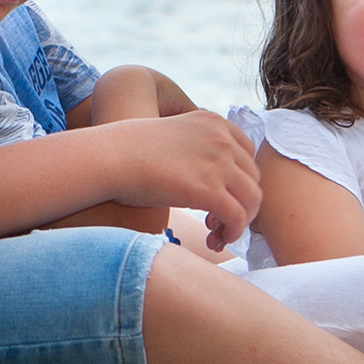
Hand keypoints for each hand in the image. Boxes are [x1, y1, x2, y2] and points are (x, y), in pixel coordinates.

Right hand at [97, 109, 261, 250]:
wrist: (111, 158)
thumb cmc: (130, 152)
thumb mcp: (173, 136)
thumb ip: (197, 148)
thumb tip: (208, 180)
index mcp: (214, 122)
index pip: (247, 155)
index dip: (238, 182)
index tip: (220, 198)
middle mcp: (223, 139)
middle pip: (252, 179)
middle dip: (239, 203)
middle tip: (215, 222)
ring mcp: (220, 163)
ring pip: (252, 200)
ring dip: (239, 222)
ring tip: (216, 235)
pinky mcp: (211, 190)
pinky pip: (238, 218)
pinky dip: (232, 233)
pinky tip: (213, 241)